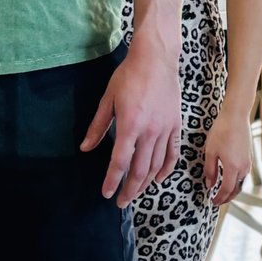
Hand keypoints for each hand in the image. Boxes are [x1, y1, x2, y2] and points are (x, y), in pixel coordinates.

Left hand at [84, 47, 181, 205]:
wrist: (157, 58)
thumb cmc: (129, 76)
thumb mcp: (108, 99)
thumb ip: (98, 126)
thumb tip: (85, 148)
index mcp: (130, 125)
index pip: (120, 162)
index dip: (112, 180)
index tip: (106, 193)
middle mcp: (150, 131)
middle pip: (140, 169)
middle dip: (130, 189)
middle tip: (121, 201)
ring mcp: (165, 129)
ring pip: (157, 165)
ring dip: (146, 182)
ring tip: (136, 192)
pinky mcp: (176, 125)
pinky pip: (173, 153)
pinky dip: (166, 168)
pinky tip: (159, 178)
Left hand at [201, 98, 254, 209]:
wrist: (236, 116)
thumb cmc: (221, 131)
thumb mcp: (210, 152)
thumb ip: (210, 170)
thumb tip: (209, 184)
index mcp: (232, 168)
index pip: (226, 189)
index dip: (219, 198)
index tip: (213, 202)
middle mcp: (243, 167)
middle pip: (236, 189)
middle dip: (227, 198)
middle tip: (218, 202)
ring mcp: (248, 162)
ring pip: (241, 182)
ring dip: (233, 190)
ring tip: (224, 193)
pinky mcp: (249, 157)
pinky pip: (244, 174)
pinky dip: (237, 181)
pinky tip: (231, 179)